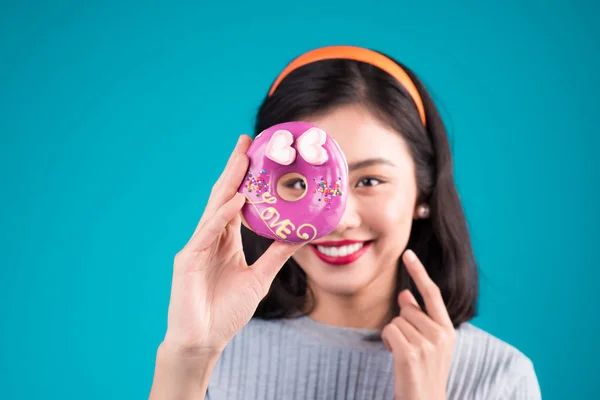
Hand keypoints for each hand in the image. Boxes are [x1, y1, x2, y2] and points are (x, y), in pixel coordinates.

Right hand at [162, 135, 303, 355]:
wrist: (204, 340)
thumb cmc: (226, 311)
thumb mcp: (259, 278)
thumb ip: (276, 255)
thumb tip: (300, 234)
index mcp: (224, 241)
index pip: (236, 202)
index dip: (245, 179)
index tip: (257, 155)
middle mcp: (210, 238)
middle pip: (224, 197)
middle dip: (235, 169)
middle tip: (247, 141)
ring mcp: (197, 247)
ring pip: (215, 208)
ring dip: (229, 182)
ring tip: (242, 158)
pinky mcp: (188, 260)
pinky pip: (208, 232)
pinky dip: (223, 215)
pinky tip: (236, 200)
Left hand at [381, 249, 455, 399]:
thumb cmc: (423, 372)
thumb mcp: (428, 343)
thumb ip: (419, 317)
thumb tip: (405, 293)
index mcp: (448, 330)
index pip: (432, 293)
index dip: (419, 272)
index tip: (408, 254)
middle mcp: (441, 334)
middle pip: (406, 309)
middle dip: (401, 323)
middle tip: (408, 346)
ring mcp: (427, 345)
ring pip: (396, 320)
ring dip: (393, 335)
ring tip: (404, 354)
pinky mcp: (410, 354)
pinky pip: (388, 331)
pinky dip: (386, 341)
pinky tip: (395, 356)